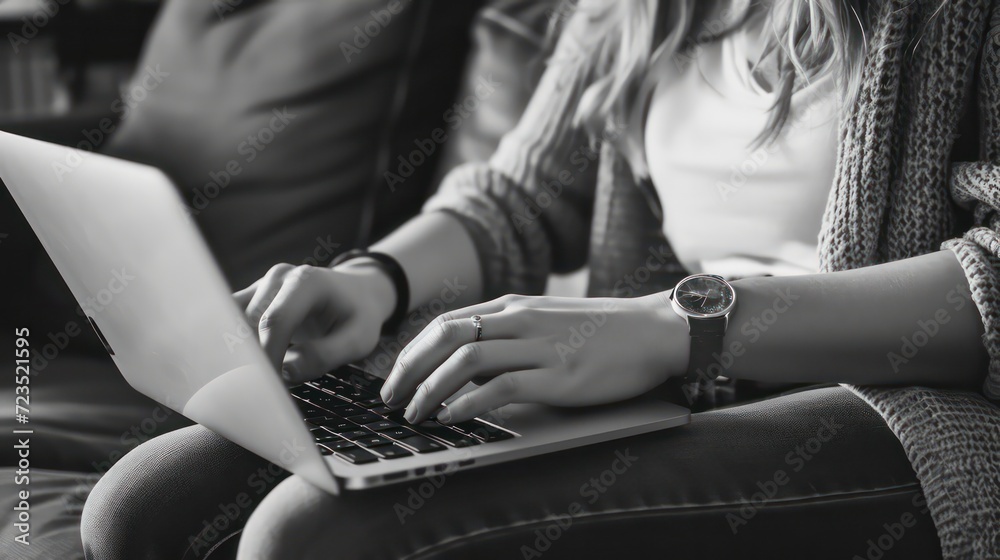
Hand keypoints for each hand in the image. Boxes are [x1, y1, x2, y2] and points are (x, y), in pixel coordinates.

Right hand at [233, 261, 395, 382]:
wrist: (358, 292)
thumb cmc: (360, 316)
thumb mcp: (358, 339)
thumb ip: (324, 356)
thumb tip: (285, 374)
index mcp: (307, 282)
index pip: (276, 321)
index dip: (268, 356)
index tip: (271, 386)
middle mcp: (279, 277)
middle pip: (249, 322)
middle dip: (251, 359)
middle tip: (258, 391)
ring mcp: (263, 284)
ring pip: (233, 322)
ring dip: (237, 353)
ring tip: (246, 382)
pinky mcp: (253, 295)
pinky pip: (231, 319)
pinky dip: (231, 344)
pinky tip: (235, 367)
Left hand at [381, 293, 688, 423]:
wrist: (655, 332)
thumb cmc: (603, 331)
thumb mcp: (548, 321)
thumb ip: (510, 333)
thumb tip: (467, 362)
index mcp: (515, 306)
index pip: (447, 322)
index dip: (413, 351)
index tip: (396, 378)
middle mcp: (521, 319)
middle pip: (445, 336)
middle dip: (409, 369)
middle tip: (391, 399)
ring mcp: (539, 346)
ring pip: (466, 359)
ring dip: (430, 388)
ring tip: (415, 414)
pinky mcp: (559, 375)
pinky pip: (501, 385)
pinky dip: (468, 402)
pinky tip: (451, 417)